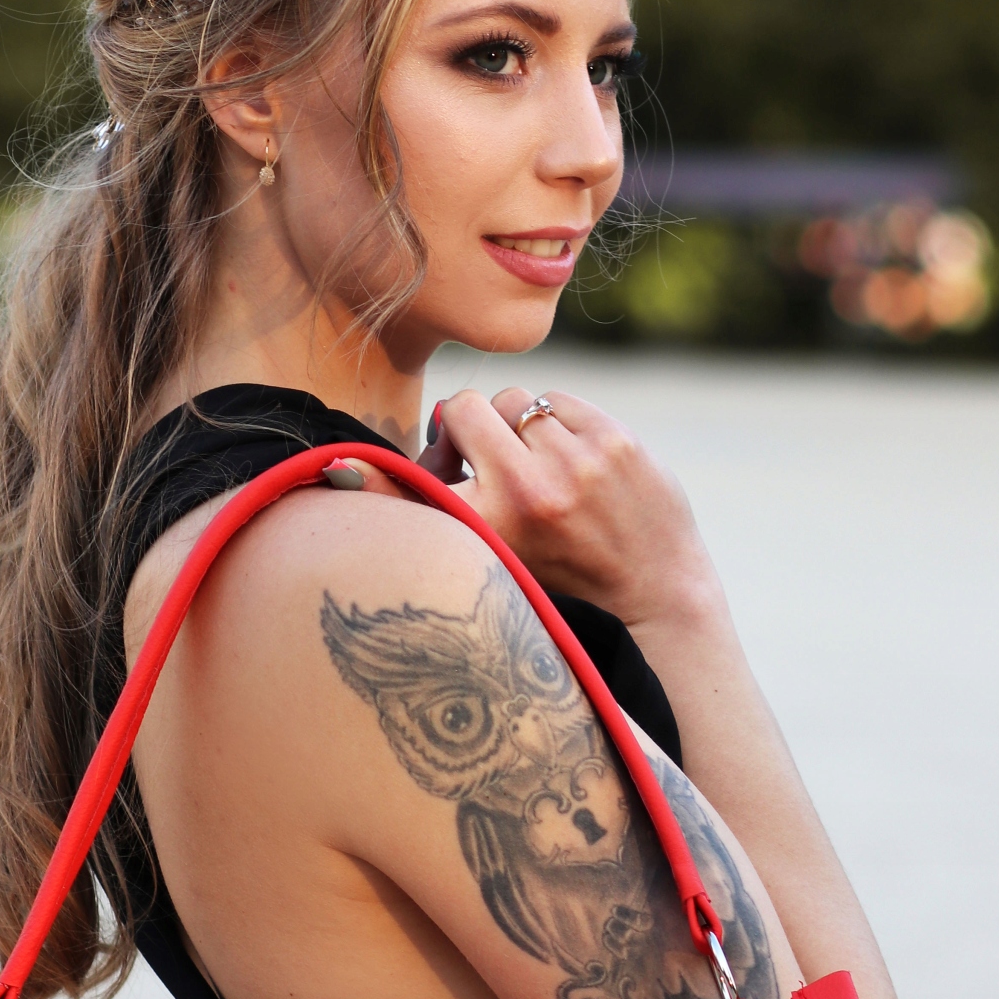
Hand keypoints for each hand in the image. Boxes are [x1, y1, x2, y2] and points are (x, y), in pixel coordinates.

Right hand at [422, 386, 721, 633]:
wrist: (655, 597)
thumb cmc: (559, 581)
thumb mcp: (488, 558)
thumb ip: (431, 511)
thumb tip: (342, 468)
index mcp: (489, 528)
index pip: (418, 470)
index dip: (413, 464)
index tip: (410, 472)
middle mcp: (529, 489)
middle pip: (465, 410)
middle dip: (469, 433)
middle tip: (482, 461)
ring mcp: (575, 459)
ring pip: (513, 401)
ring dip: (515, 428)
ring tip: (534, 466)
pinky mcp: (613, 438)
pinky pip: (557, 400)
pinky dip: (556, 424)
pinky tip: (571, 460)